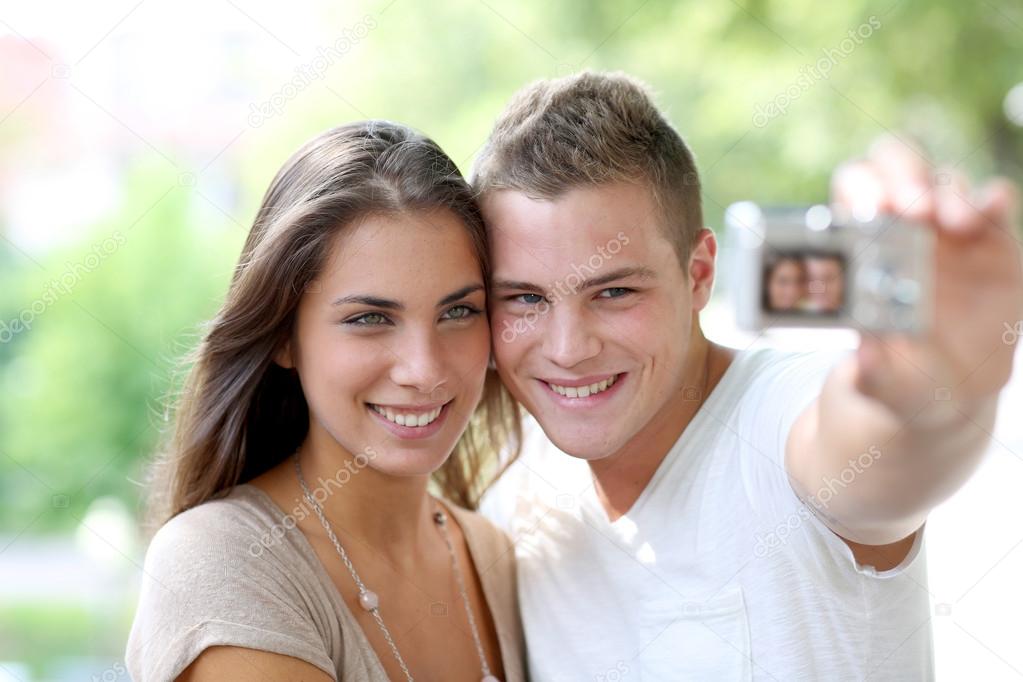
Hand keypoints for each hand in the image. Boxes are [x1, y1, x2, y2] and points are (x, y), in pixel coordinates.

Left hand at [830, 135, 1022, 420]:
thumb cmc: (898, 378)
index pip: (851, 192)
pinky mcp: (992, 241)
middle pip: (894, 166)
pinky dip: (992, 198)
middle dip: (902, 174)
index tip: (871, 211)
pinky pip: (993, 202)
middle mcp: (900, 228)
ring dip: (948, 193)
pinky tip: (991, 208)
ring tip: (955, 224)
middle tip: (913, 207)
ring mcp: (947, 231)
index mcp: (860, 249)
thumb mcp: (884, 382)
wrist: (945, 388)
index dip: (859, 190)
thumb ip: (874, 371)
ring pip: (944, 180)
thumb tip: (866, 358)